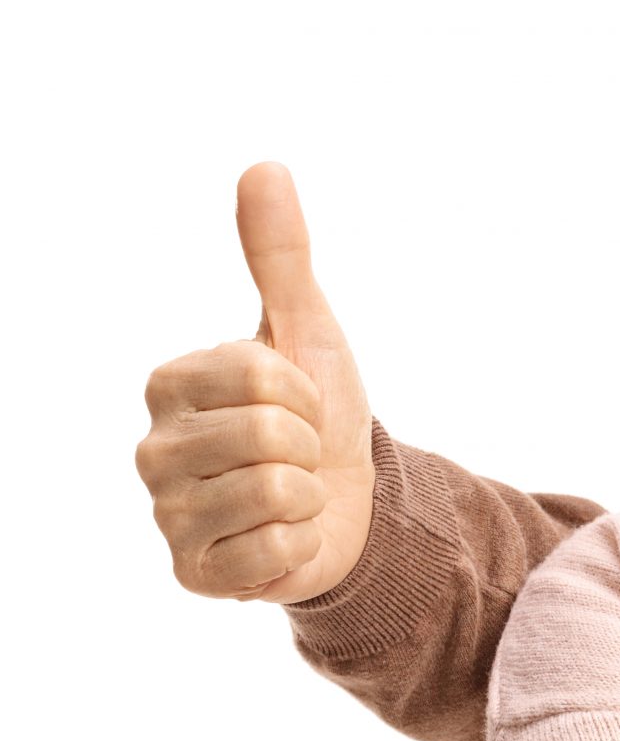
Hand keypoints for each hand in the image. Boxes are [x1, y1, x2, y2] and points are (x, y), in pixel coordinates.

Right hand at [134, 164, 376, 601]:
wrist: (347, 502)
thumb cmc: (316, 412)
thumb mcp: (306, 330)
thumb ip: (280, 255)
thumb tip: (265, 167)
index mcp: (168, 384)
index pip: (260, 377)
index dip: (304, 393)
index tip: (298, 404)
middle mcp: (152, 450)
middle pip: (268, 435)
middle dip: (309, 445)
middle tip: (298, 455)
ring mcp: (167, 516)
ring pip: (273, 492)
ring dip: (307, 494)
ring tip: (290, 493)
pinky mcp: (193, 574)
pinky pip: (273, 551)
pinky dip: (300, 544)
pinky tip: (284, 537)